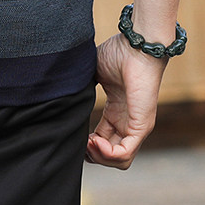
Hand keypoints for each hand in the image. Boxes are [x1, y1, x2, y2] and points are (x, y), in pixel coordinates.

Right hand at [86, 32, 165, 168]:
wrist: (137, 44)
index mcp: (117, 112)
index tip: (75, 133)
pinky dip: (108, 154)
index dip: (88, 143)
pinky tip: (94, 141)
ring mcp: (136, 126)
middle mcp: (127, 122)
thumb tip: (63, 94)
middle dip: (92, 154)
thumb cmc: (119, 53)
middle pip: (110, 154)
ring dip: (99, 157)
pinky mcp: (141, 127)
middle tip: (79, 141)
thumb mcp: (94, 74)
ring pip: (119, 160)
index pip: (103, 140)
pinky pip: (125, 154)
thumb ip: (82, 87)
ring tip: (87, 143)